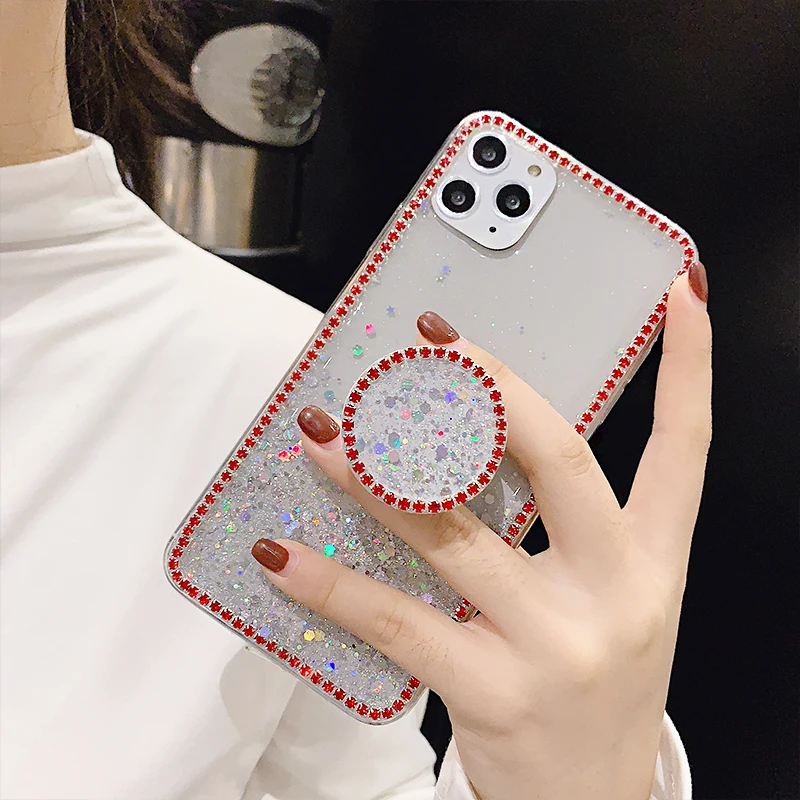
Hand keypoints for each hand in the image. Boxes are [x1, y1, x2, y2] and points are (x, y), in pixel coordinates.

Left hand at [251, 263, 710, 799]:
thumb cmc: (596, 682)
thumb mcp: (606, 598)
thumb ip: (566, 527)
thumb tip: (489, 440)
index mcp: (653, 560)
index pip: (687, 448)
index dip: (690, 367)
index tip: (678, 294)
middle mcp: (616, 591)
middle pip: (559, 460)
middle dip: (495, 389)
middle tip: (435, 342)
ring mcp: (556, 643)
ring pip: (456, 532)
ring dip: (378, 476)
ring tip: (321, 434)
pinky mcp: (493, 692)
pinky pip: (397, 620)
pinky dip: (331, 584)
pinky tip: (284, 554)